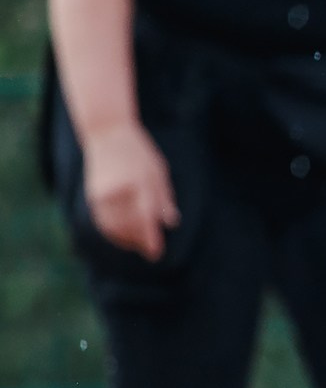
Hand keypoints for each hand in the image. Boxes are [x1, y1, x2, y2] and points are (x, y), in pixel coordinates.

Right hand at [82, 120, 178, 260]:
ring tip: (139, 246)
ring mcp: (102, 194)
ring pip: (113, 228)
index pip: (145, 218)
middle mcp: (118, 191)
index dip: (150, 239)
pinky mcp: (93, 196)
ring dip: (126, 241)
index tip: (157, 253)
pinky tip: (124, 237)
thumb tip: (171, 223)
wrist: (107, 133)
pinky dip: (113, 233)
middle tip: (152, 253)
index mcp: (138, 184)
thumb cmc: (138, 152)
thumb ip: (163, 198)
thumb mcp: (158, 171)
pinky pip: (103, 221)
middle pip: (128, 227)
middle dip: (140, 242)